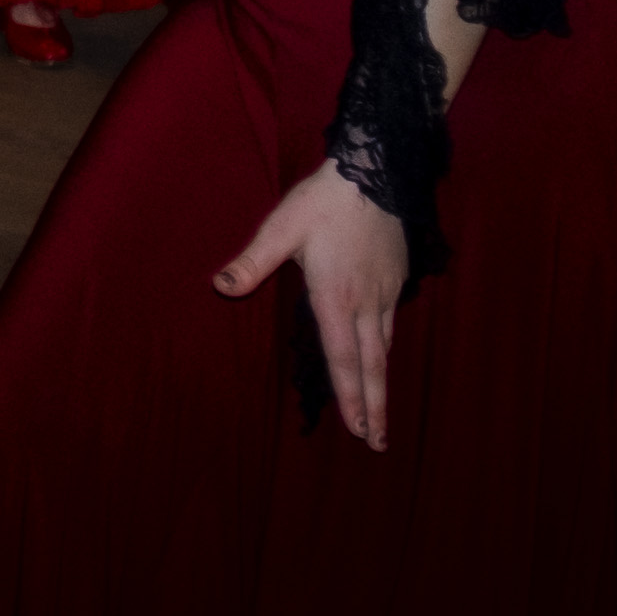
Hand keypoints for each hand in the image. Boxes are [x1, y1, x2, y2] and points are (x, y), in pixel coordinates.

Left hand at [210, 161, 410, 449]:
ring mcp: (385, 293)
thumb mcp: (280, 228)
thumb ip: (252, 262)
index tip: (356, 428)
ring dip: (382, 386)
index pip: (342, 358)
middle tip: (377, 443)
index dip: (350, 396)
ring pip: (384, 350)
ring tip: (382, 416)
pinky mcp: (396, 280)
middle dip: (373, 408)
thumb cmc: (322, 201)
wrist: (374, 172)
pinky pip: (391, 326)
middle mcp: (365, 303)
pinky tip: (384, 361)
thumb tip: (220, 287)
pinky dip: (388, 353)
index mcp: (335, 296)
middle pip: (372, 367)